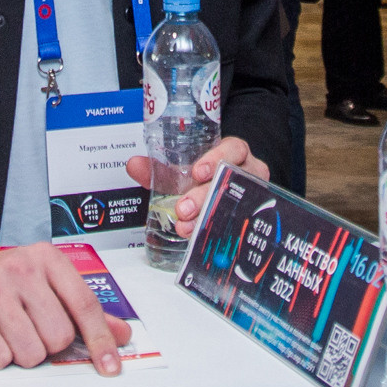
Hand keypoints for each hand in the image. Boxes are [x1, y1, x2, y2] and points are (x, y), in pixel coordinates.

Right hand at [0, 241, 129, 373]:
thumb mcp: (42, 284)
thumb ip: (81, 309)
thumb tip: (121, 334)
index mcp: (47, 259)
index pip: (85, 305)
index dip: (101, 340)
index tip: (110, 367)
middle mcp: (21, 269)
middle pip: (58, 337)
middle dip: (46, 345)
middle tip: (27, 329)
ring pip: (30, 353)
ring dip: (20, 354)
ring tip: (5, 332)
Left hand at [126, 135, 265, 235]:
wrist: (230, 197)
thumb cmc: (208, 179)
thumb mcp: (186, 172)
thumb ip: (160, 169)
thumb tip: (134, 165)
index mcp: (234, 153)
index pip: (234, 149)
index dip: (217, 158)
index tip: (197, 172)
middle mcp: (248, 172)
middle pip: (233, 181)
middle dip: (205, 195)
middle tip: (183, 209)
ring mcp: (252, 196)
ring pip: (236, 205)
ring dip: (208, 216)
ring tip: (186, 226)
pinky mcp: (251, 216)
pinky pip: (239, 224)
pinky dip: (218, 231)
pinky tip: (203, 237)